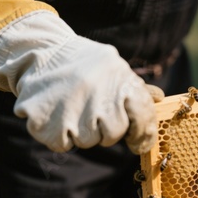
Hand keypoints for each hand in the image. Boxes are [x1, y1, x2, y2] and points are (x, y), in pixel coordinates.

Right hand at [0, 11, 162, 153]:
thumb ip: (137, 88)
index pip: (143, 116)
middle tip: (89, 108)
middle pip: (113, 134)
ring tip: (69, 105)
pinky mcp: (49, 124)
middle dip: (103, 128)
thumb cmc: (83, 64)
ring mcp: (75, 110)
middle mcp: (101, 95)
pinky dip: (59, 135)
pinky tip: (55, 113)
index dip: (143, 133)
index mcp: (122, 79)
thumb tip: (159, 98)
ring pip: (87, 141)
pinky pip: (63, 144)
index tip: (138, 142)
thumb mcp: (113, 68)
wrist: (38, 53)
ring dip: (80, 131)